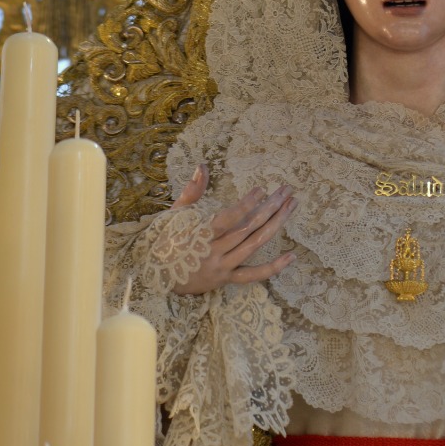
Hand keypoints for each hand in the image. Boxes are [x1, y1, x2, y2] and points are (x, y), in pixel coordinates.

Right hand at [169, 165, 296, 293]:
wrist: (153, 275)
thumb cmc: (163, 239)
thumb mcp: (174, 214)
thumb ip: (191, 192)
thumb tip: (202, 167)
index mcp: (199, 233)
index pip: (228, 218)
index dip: (246, 204)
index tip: (261, 189)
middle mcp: (213, 251)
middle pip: (248, 228)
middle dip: (270, 207)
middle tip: (286, 191)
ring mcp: (222, 266)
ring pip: (254, 245)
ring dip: (275, 224)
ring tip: (291, 206)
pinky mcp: (226, 279)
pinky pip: (253, 276)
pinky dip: (273, 268)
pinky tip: (291, 256)